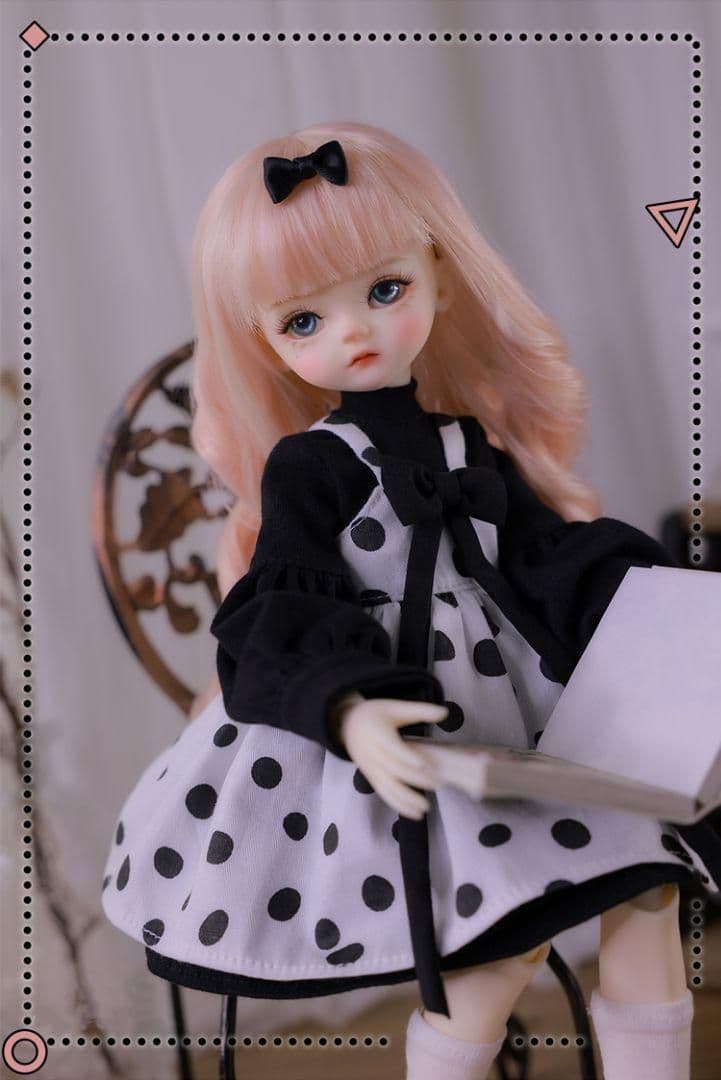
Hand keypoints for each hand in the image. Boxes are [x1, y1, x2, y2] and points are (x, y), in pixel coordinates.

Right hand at [334, 693, 447, 819]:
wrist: (347, 725)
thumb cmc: (375, 714)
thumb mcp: (395, 707)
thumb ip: (420, 711)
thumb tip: (445, 712)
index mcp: (379, 735)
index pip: (394, 749)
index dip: (408, 758)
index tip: (424, 765)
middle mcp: (373, 755)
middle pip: (395, 770)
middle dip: (417, 780)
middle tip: (439, 784)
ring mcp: (371, 769)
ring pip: (388, 788)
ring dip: (407, 800)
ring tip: (427, 808)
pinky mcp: (372, 778)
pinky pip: (385, 794)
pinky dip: (399, 805)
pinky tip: (415, 814)